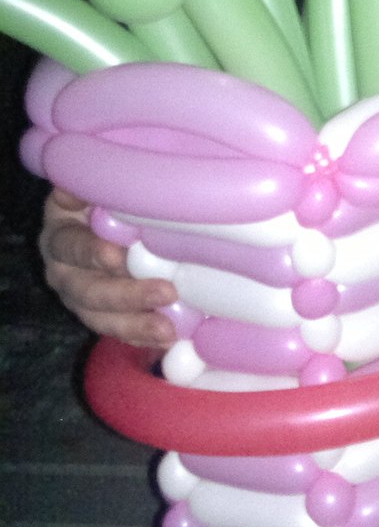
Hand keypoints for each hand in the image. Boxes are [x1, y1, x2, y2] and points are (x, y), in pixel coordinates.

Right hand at [41, 189, 176, 348]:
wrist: (104, 225)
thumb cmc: (105, 204)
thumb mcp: (94, 191)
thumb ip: (87, 190)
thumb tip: (72, 187)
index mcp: (60, 237)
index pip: (70, 246)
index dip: (90, 253)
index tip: (116, 256)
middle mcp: (64, 273)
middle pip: (88, 290)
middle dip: (126, 295)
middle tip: (166, 293)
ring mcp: (81, 300)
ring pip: (102, 319)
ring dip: (136, 325)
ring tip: (169, 329)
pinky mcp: (101, 317)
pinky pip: (119, 332)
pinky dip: (143, 338)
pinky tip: (170, 339)